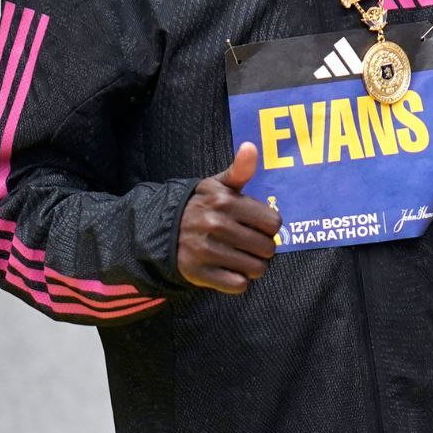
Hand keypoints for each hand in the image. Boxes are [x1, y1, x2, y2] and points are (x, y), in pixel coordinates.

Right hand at [178, 143, 280, 294]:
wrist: (158, 231)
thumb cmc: (200, 207)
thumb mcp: (217, 185)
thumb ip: (240, 170)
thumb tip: (251, 146)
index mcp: (224, 201)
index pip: (274, 223)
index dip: (269, 226)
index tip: (257, 225)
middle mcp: (215, 224)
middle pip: (268, 248)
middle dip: (262, 248)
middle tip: (248, 244)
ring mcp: (205, 250)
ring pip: (256, 268)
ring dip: (252, 266)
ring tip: (239, 257)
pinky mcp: (197, 273)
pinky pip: (238, 285)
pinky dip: (238, 281)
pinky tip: (229, 270)